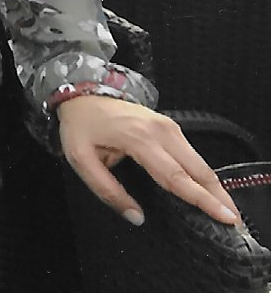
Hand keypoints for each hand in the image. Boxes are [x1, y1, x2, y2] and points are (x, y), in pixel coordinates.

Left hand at [57, 95, 238, 225]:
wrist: (82, 92)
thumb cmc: (80, 125)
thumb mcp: (81, 159)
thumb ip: (107, 190)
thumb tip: (135, 216)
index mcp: (139, 139)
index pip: (176, 176)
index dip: (201, 199)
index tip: (223, 216)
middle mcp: (160, 131)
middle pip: (197, 169)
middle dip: (218, 196)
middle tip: (232, 219)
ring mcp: (168, 126)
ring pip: (199, 161)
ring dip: (213, 186)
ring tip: (224, 209)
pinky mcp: (169, 125)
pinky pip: (191, 153)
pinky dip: (203, 173)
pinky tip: (207, 189)